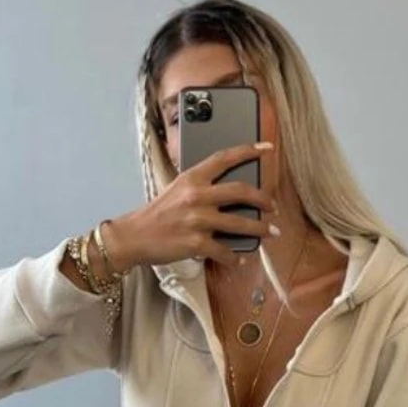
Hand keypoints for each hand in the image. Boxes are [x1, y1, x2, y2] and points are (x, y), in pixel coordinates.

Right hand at [105, 142, 277, 270]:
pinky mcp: (195, 243)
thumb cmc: (157, 214)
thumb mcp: (176, 190)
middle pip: (241, 191)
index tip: (267, 148)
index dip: (248, 151)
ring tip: (271, 232)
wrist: (133, 236)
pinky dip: (235, 257)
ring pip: (240, 224)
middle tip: (274, 207)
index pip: (224, 158)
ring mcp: (197, 220)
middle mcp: (197, 196)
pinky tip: (241, 258)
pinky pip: (224, 251)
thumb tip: (230, 194)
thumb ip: (200, 187)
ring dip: (260, 229)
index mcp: (192, 178)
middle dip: (264, 199)